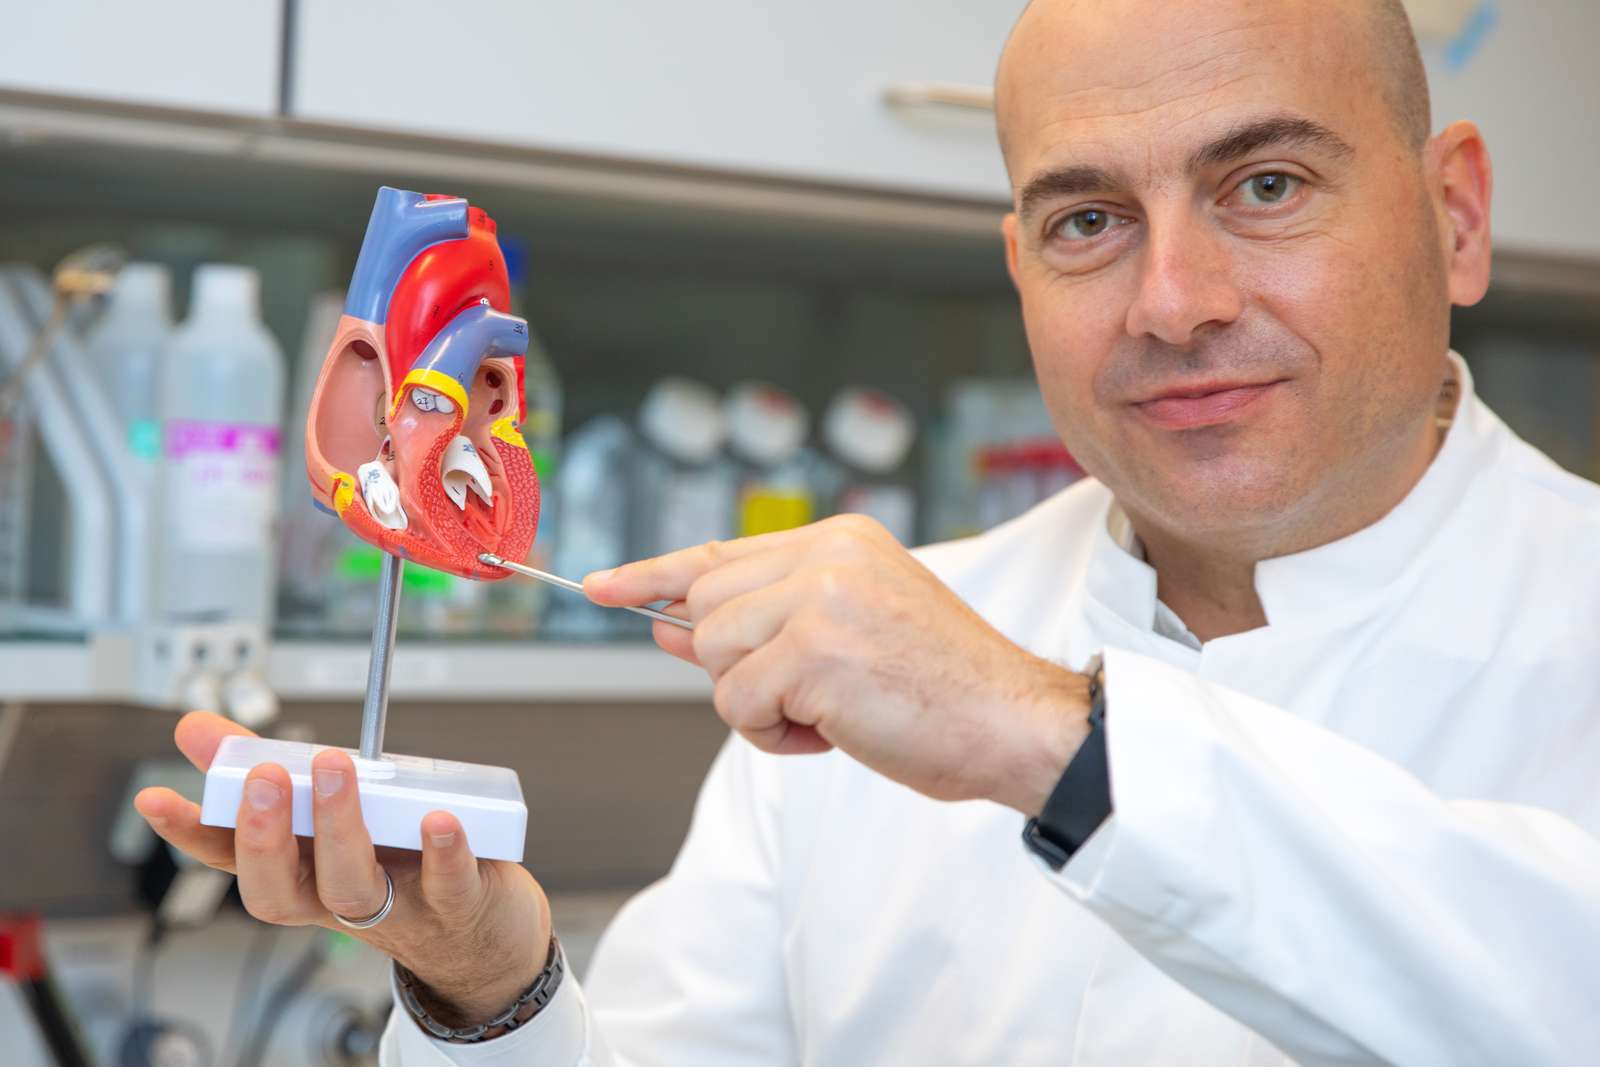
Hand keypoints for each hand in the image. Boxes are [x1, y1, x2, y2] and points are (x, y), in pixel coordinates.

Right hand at [133, 712, 549, 1026]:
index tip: (154, 798)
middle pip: (282, 888)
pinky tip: (439, 819)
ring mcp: (396, 907)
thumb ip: (267, 768)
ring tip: (336, 769)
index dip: (192, 833)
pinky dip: (442, 853)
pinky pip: (447, 885)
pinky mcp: (456, 904)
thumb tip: (195, 727)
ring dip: (339, 827)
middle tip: (263, 776)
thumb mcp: (331, 821)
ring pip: (353, 886)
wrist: (480, 933)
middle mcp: (337, 899)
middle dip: (264, 835)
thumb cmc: (398, 866)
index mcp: (303, 874)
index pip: (232, 861)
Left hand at [586, 515, 1090, 813]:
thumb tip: (664, 626)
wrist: (1014, 723)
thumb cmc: (940, 690)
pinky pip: (737, 703)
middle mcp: (826, 554)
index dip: (654, 575)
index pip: (720, 552)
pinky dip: (774, 734)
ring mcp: (819, 596)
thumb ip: (758, 626)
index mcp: (839, 539)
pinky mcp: (814, 648)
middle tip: (810, 693)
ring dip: (758, 703)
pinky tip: (834, 729)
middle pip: (705, 608)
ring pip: (714, 656)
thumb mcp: (845, 641)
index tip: (601, 587)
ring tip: (831, 709)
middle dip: (737, 666)